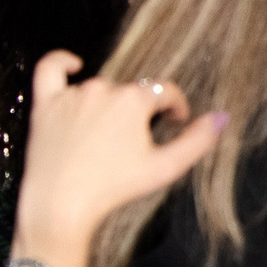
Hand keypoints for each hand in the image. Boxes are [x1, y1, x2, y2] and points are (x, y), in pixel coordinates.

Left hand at [12, 51, 227, 259]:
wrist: (60, 205)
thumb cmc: (114, 188)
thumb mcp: (164, 168)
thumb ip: (196, 141)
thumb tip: (222, 117)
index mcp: (134, 99)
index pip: (164, 92)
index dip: (174, 107)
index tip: (174, 121)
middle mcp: (102, 89)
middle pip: (129, 92)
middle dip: (137, 112)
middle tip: (132, 142)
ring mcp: (71, 95)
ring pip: (97, 89)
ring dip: (107, 104)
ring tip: (105, 135)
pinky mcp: (44, 105)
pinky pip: (49, 69)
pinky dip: (61, 62)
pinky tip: (74, 65)